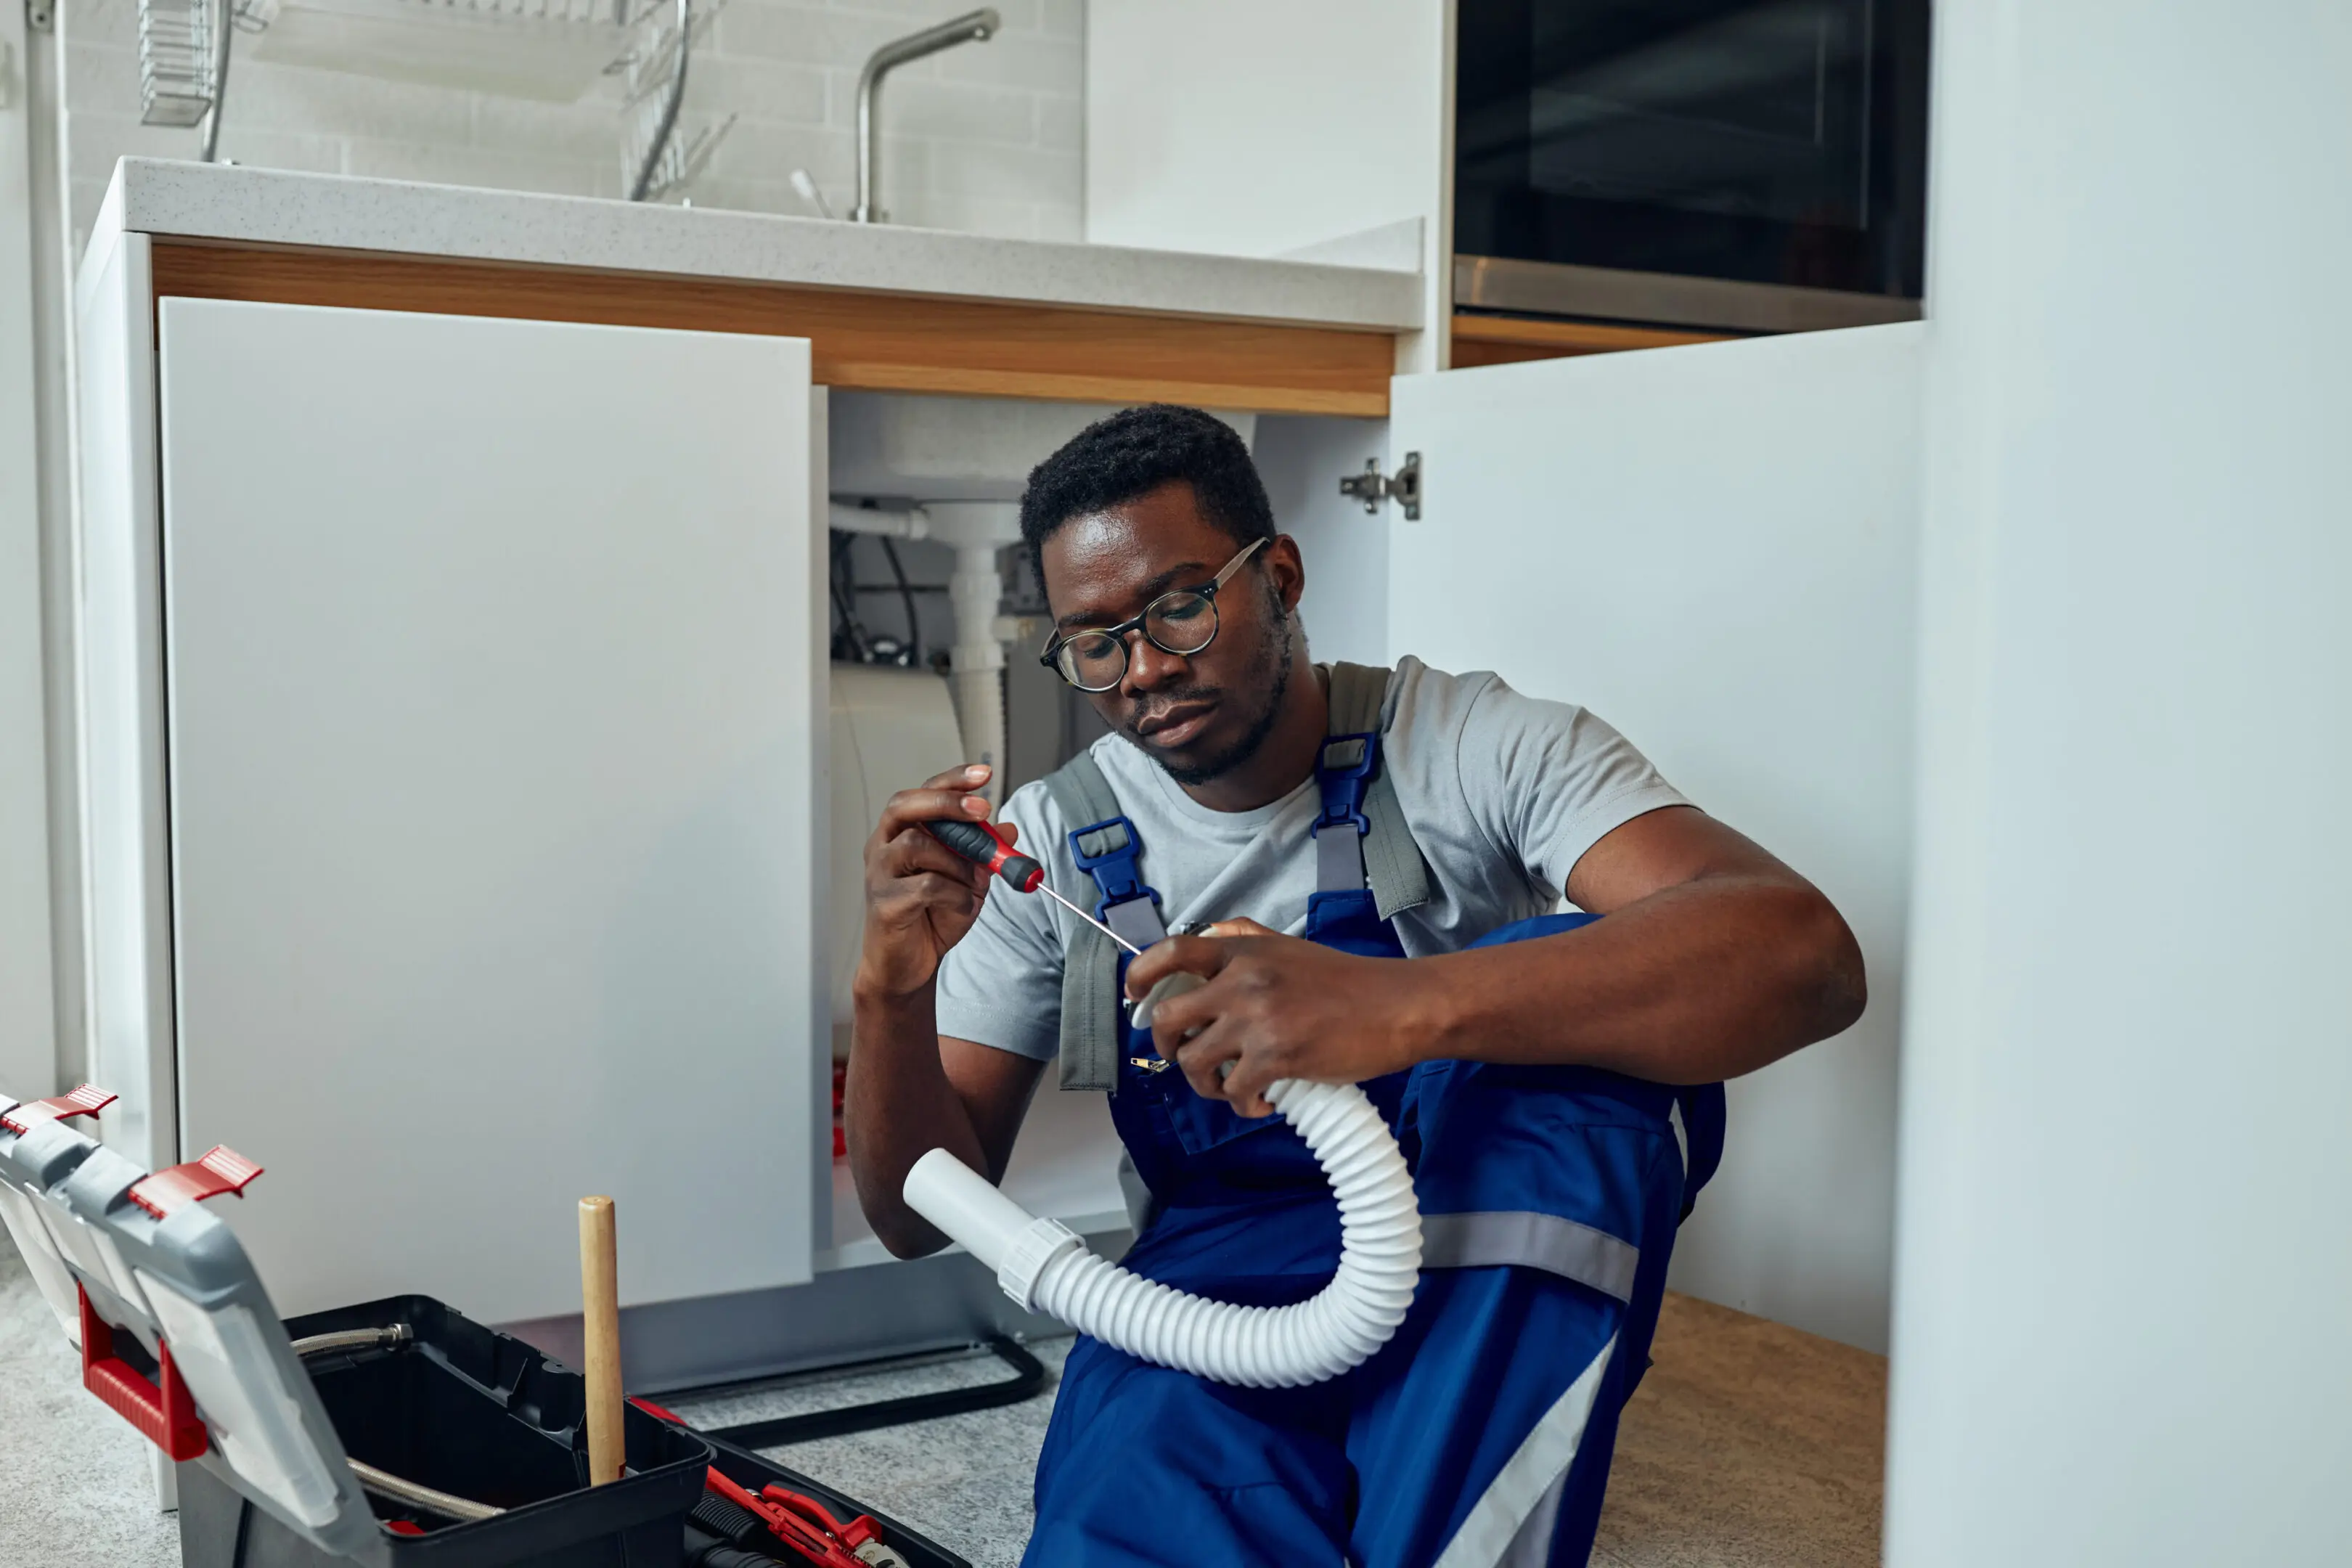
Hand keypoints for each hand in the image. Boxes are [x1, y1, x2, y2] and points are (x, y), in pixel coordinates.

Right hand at [856, 764, 1014, 1002]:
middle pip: (905, 806)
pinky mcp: (884, 903)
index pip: (923, 793)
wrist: (909, 966)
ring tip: (972, 884)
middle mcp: (884, 846)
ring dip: (957, 862)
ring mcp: (880, 874)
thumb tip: (1009, 829)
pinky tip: (961, 906)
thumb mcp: (969, 880)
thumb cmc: (931, 917)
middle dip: (947, 803)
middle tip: (982, 810)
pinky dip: (955, 894)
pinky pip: (925, 885)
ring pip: (918, 844)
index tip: (984, 775)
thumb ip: (985, 854)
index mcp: (902, 833)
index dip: (952, 782)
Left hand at [1123, 921, 1424, 1116]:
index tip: (1133, 996)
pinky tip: (1262, 1102)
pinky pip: (1234, 1090)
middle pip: (1169, 1018)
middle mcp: (1242, 980)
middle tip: (1186, 1057)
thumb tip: (1206, 942)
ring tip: (1230, 1087)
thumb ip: (1244, 941)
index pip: (1171, 952)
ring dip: (1205, 1084)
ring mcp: (1257, 1019)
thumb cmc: (1347, 981)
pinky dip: (1244, 1104)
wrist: (1398, 1006)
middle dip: (1167, 1046)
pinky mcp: (1276, 1056)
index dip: (1140, 975)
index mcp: (1243, 951)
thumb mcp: (1288, 946)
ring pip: (1194, 1062)